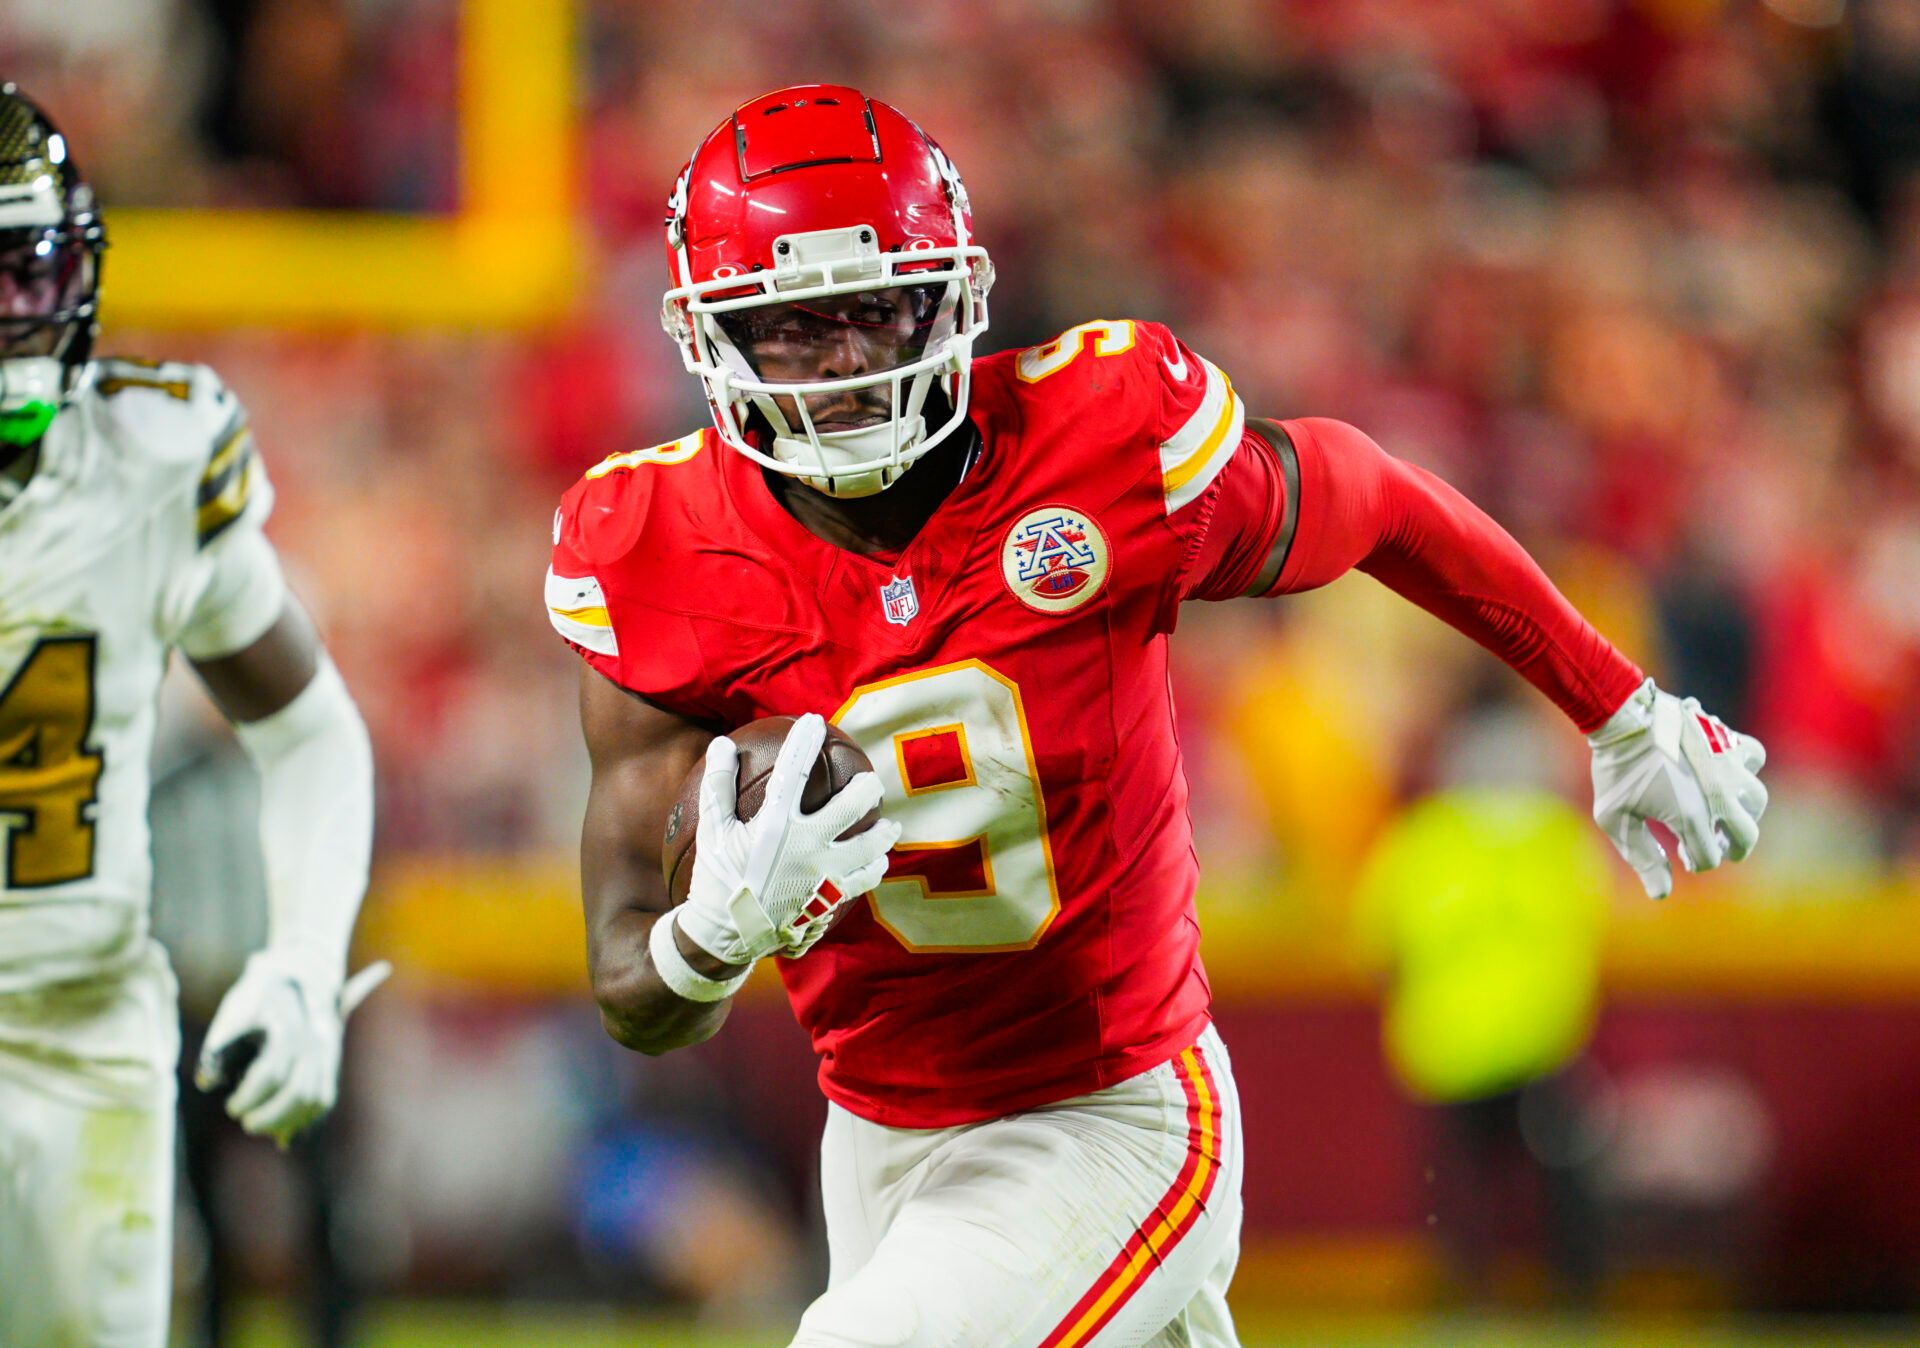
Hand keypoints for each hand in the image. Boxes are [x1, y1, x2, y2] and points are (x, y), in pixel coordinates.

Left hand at [196, 948, 389, 1146]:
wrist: (299, 973)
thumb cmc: (257, 995)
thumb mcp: (233, 1012)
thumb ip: (220, 1047)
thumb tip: (207, 1083)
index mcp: (287, 1023)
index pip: (271, 1071)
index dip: (249, 1096)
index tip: (231, 1106)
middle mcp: (314, 1038)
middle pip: (300, 1091)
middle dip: (270, 1116)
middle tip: (247, 1121)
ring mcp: (327, 1051)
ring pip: (317, 1099)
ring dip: (289, 1121)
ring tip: (262, 1124)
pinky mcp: (331, 1062)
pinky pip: (325, 1098)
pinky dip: (307, 1120)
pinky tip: (286, 1134)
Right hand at [677, 713, 899, 966]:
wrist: (727, 939)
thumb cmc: (717, 881)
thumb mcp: (713, 832)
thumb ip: (718, 787)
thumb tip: (723, 744)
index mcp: (777, 825)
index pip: (794, 771)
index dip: (805, 741)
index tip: (814, 721)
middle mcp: (809, 846)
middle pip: (854, 805)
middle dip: (867, 787)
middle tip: (871, 783)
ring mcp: (826, 876)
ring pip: (871, 846)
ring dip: (883, 833)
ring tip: (891, 827)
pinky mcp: (833, 901)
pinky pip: (865, 880)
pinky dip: (873, 869)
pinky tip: (876, 864)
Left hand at [1589, 679, 1768, 898]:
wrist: (1622, 717)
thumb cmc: (1616, 769)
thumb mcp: (1616, 818)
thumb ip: (1641, 857)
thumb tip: (1662, 894)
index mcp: (1691, 817)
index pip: (1709, 857)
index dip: (1695, 861)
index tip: (1681, 855)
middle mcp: (1718, 795)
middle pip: (1746, 837)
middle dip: (1731, 848)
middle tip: (1715, 846)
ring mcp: (1728, 767)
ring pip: (1756, 800)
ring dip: (1742, 813)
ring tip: (1720, 813)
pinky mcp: (1729, 741)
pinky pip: (1754, 758)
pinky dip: (1746, 769)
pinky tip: (1727, 774)